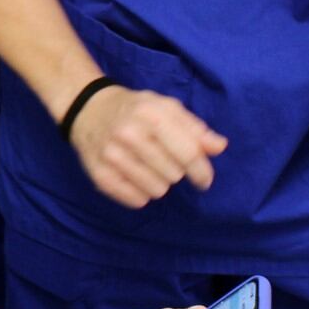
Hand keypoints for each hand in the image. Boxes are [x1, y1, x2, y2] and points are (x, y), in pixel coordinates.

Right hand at [69, 86, 227, 208]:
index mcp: (150, 114)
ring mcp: (111, 156)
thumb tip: (220, 147)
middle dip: (175, 171)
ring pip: (156, 190)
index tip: (204, 179)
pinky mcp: (99, 175)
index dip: (202, 171)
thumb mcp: (165, 108)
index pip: (188, 154)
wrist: (88, 109)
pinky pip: (136, 200)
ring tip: (147, 167)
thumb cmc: (135, 109)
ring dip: (158, 183)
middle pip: (174, 175)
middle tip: (163, 159)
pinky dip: (141, 193)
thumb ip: (195, 128)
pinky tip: (134, 177)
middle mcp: (129, 134)